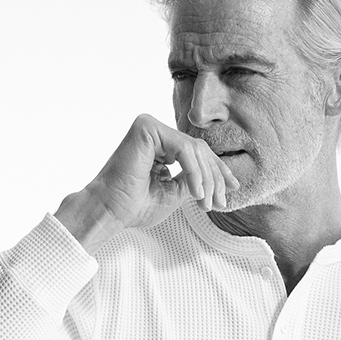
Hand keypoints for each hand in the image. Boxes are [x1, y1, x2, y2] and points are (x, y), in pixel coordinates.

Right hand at [54, 114, 238, 250]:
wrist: (107, 212)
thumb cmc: (133, 206)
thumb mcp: (174, 193)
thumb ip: (194, 181)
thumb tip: (223, 180)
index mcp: (159, 146)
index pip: (197, 152)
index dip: (217, 170)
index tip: (233, 188)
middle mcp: (155, 133)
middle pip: (200, 149)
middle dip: (215, 177)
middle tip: (220, 202)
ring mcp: (149, 127)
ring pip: (195, 149)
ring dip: (206, 179)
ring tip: (205, 203)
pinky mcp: (146, 127)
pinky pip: (184, 148)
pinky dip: (194, 172)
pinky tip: (196, 193)